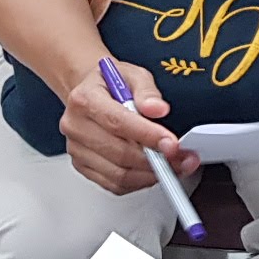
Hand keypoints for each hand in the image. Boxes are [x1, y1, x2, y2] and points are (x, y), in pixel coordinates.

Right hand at [58, 60, 196, 195]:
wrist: (90, 92)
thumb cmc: (110, 84)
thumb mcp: (132, 74)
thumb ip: (147, 91)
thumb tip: (158, 109)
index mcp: (85, 99)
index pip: (118, 122)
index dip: (147, 136)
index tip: (171, 143)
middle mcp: (76, 126)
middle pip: (119, 153)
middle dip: (156, 159)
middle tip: (182, 157)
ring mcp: (77, 149)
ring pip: (118, 174)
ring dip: (150, 174)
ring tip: (174, 166)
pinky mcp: (83, 166)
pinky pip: (114, 184)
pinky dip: (138, 182)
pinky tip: (153, 172)